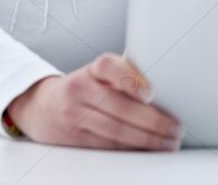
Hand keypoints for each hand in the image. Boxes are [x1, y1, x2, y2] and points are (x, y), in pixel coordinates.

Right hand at [7, 52, 182, 149]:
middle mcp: (80, 90)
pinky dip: (130, 149)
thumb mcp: (97, 73)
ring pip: (115, 131)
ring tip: (168, 143)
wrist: (41, 106)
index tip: (149, 93)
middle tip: (175, 128)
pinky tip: (146, 150)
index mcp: (90, 70)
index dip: (129, 79)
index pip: (108, 67)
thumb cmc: (82, 88)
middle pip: (119, 108)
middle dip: (153, 122)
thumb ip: (124, 75)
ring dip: (147, 140)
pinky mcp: (74, 139)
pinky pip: (106, 146)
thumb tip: (163, 87)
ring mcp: (75, 116)